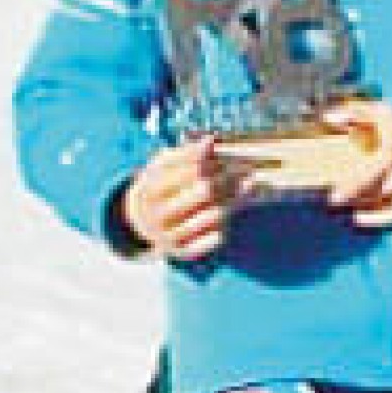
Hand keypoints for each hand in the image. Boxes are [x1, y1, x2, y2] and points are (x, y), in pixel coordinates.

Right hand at [122, 138, 243, 263]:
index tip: (227, 154)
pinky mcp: (185, 252)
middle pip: (205, 191)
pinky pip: (216, 239)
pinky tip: (237, 208)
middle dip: (229, 177)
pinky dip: (228, 223)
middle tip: (247, 168)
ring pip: (215, 215)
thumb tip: (211, 140)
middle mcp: (157, 216)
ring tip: (251, 184)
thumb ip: (185, 154)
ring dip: (236, 198)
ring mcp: (170, 237)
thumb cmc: (160, 187)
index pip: (190, 170)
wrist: (141, 224)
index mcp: (149, 190)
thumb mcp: (163, 167)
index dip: (212, 160)